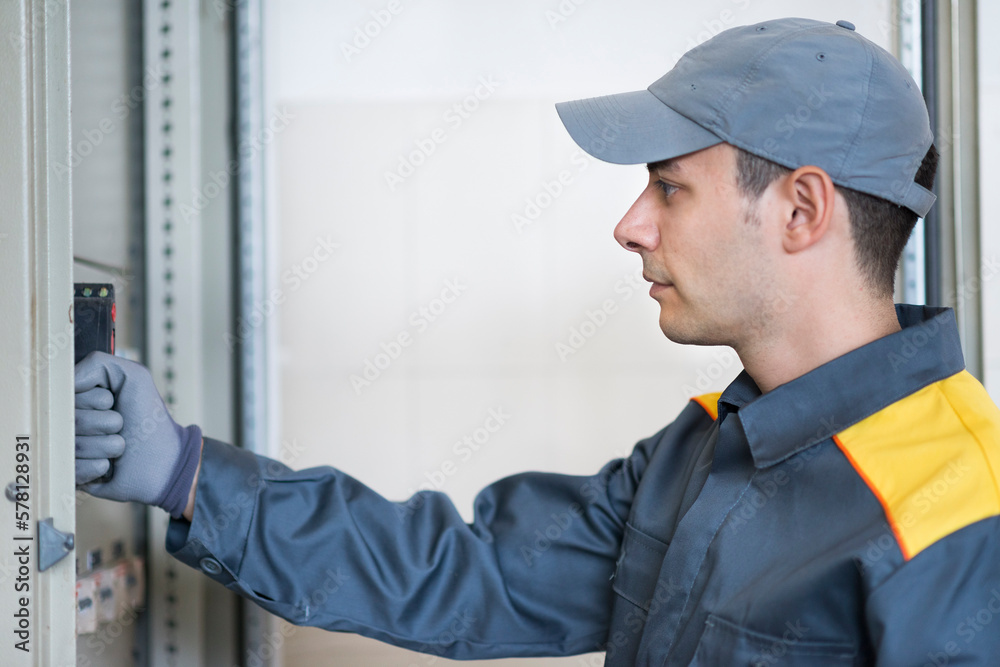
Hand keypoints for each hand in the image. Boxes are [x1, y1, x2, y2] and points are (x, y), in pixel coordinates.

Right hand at [74, 351, 202, 517]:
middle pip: (72, 421)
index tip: (114, 403)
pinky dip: (98, 467)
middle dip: (106, 423)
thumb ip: (97, 364)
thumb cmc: (148, 418)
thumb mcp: (133, 377)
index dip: (98, 400)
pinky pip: (74, 469)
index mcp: (77, 399)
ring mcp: (68, 450)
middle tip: (120, 427)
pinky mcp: (71, 476)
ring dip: (107, 446)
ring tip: (119, 447)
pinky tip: (109, 466)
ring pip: (73, 445)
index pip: (69, 395)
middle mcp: (67, 423)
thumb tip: (65, 380)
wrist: (164, 460)